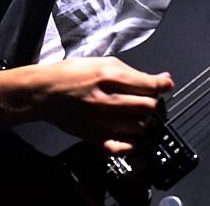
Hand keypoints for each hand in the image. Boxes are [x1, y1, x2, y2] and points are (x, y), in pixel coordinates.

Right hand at [0, 57, 172, 152]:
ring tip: (135, 114)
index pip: (149, 85)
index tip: (166, 85)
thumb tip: (161, 80)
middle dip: (152, 102)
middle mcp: (105, 99)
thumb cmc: (71, 74)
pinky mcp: (93, 136)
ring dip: (143, 120)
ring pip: (139, 126)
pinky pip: (121, 147)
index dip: (162, 85)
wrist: (43, 92)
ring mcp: (99, 120)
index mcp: (108, 76)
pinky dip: (130, 143)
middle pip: (147, 106)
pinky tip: (129, 134)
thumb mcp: (102, 62)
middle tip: (146, 98)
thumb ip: (132, 72)